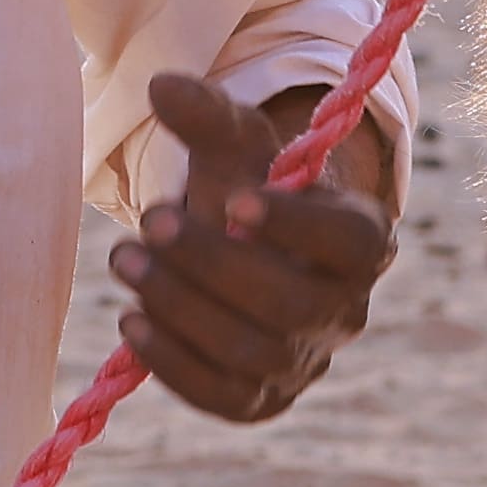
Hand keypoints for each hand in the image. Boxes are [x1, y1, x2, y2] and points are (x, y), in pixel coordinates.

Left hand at [111, 74, 399, 424]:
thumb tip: (159, 86)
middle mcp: (346, 310)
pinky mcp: (263, 400)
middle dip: (211, 262)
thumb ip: (207, 114)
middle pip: (289, 303)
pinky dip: (173, 364)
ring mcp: (307, 362)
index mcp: (361, 239)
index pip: (350, 241)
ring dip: (179, 307)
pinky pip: (224, 398)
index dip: (296, 225)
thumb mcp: (237, 146)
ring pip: (252, 353)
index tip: (235, 200)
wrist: (247, 253)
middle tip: (150, 220)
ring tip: (125, 258)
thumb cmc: (250, 189)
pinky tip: (132, 319)